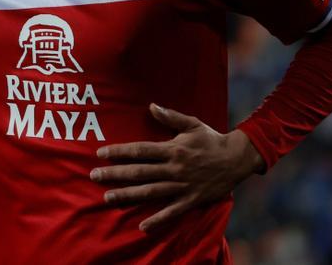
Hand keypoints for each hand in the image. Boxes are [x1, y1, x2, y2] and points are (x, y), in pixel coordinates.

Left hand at [90, 103, 263, 231]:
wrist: (237, 159)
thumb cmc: (211, 139)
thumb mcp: (192, 123)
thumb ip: (170, 116)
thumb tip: (151, 106)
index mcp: (172, 149)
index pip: (140, 150)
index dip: (119, 152)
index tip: (100, 153)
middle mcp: (174, 168)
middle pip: (139, 172)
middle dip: (115, 174)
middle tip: (94, 176)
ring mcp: (182, 186)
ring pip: (150, 192)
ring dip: (127, 196)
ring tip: (108, 198)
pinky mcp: (191, 199)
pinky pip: (172, 212)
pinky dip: (157, 219)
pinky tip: (142, 226)